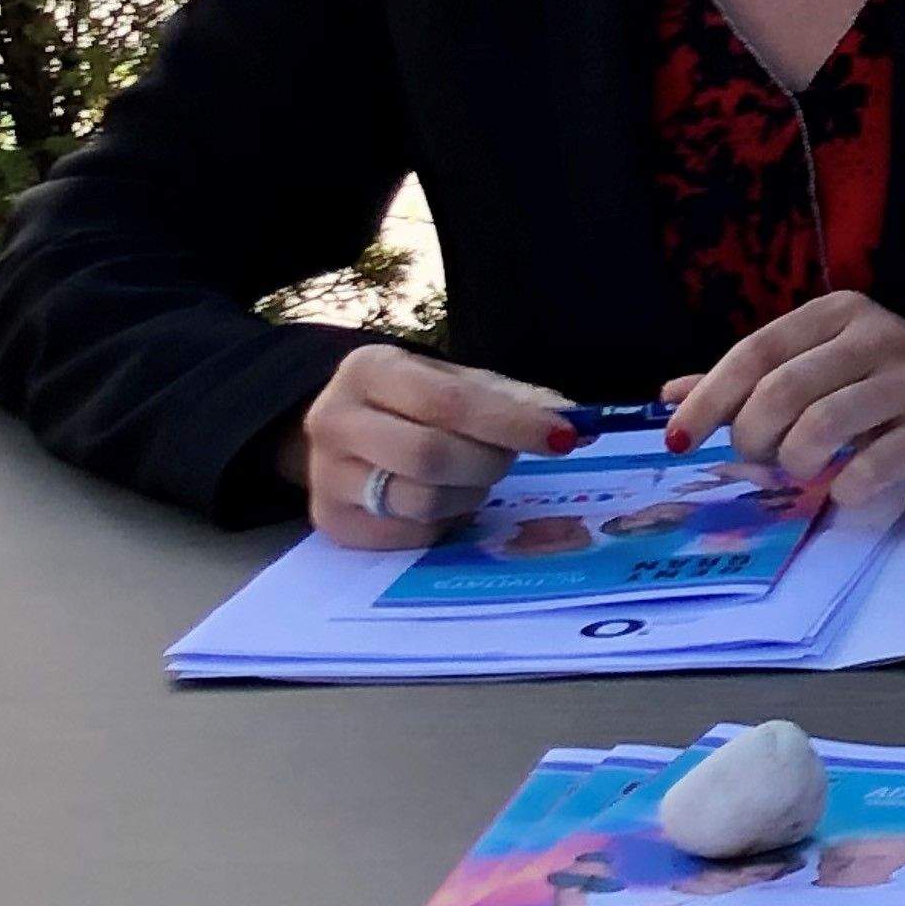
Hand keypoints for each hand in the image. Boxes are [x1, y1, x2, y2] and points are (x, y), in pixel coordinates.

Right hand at [283, 343, 573, 546]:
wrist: (345, 433)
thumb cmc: (413, 403)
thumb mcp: (457, 384)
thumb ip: (515, 400)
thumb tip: (578, 423)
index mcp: (368, 370)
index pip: (447, 402)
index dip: (511, 423)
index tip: (562, 437)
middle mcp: (333, 420)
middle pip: (431, 456)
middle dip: (489, 462)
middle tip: (508, 459)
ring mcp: (325, 477)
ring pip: (421, 501)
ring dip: (469, 494)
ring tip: (473, 475)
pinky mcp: (331, 524)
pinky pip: (409, 535)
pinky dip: (443, 521)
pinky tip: (442, 498)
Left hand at [663, 292, 904, 510]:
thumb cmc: (881, 386)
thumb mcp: (817, 369)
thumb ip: (750, 382)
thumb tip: (670, 397)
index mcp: (838, 314)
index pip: (757, 351)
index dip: (709, 398)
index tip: (679, 441)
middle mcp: (876, 336)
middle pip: (784, 390)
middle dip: (754, 438)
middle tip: (758, 461)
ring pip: (824, 425)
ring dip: (797, 461)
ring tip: (803, 470)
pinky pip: (874, 465)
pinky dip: (847, 487)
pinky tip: (846, 489)